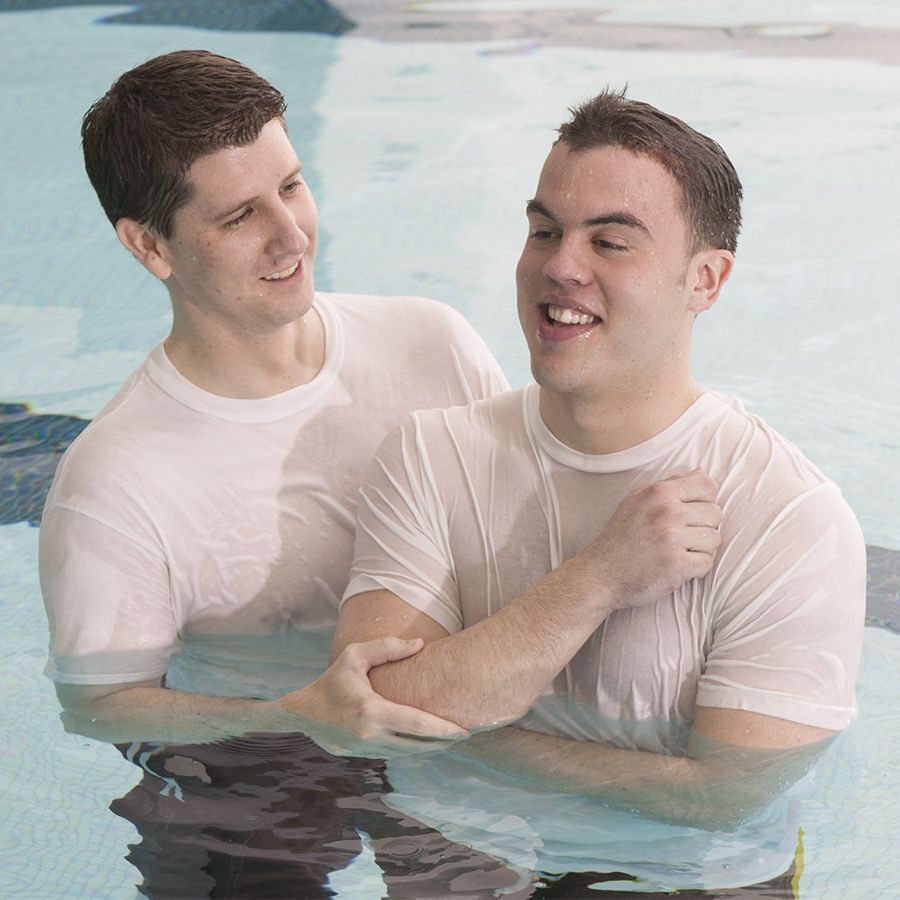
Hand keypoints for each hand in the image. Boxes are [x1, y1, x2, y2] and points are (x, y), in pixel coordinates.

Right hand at [278, 636, 469, 757]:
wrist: (302, 713)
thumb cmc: (331, 679)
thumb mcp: (354, 655)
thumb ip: (387, 648)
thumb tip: (419, 644)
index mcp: (371, 711)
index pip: (417, 725)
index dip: (444, 729)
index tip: (465, 730)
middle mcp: (370, 735)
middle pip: (417, 745)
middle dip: (443, 742)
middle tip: (465, 735)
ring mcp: (365, 750)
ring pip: (406, 754)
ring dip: (428, 748)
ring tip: (448, 739)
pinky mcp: (361, 757)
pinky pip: (393, 755)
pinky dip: (411, 749)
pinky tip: (423, 742)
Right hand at [583, 468, 721, 610]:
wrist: (600, 574)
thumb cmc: (620, 537)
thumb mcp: (637, 501)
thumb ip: (670, 484)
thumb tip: (702, 472)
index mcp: (658, 492)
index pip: (708, 485)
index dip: (706, 500)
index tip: (691, 513)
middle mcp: (666, 511)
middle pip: (715, 513)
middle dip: (704, 526)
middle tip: (683, 537)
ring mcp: (671, 538)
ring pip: (714, 539)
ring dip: (700, 549)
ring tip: (679, 551)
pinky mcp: (676, 564)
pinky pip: (707, 563)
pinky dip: (695, 568)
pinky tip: (677, 567)